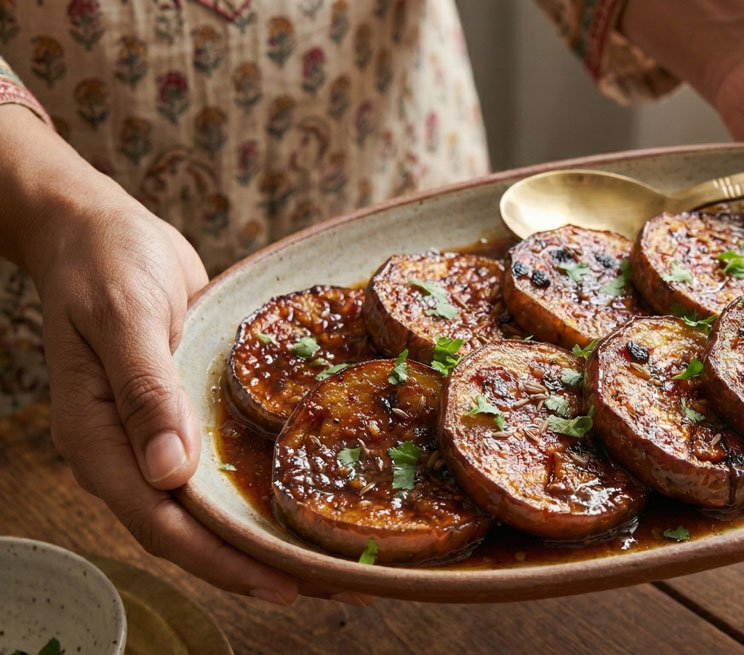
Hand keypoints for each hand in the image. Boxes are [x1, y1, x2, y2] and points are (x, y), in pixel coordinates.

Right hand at [0, 106, 372, 604]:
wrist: (100, 230)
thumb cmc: (106, 264)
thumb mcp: (125, 315)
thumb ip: (145, 390)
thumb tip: (170, 471)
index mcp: (98, 441)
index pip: (162, 524)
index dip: (223, 560)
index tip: (284, 583)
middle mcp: (127, 454)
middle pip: (191, 533)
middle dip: (257, 564)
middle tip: (336, 585)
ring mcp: (154, 440)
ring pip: (211, 509)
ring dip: (266, 537)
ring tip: (335, 560)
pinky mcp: (182, 419)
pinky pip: (222, 469)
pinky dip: (261, 491)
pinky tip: (309, 497)